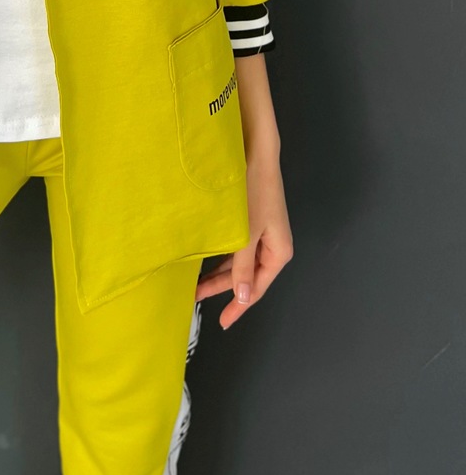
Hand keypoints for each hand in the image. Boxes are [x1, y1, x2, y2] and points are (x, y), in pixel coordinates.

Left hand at [195, 139, 293, 327]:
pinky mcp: (253, 221)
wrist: (257, 153)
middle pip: (247, 276)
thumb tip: (245, 297)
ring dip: (220, 272)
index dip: (240, 306)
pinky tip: (206, 260)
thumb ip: (243, 267)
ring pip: (240, 262)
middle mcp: (273, 246)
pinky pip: (238, 248)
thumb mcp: (247, 234)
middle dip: (223, 288)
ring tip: (195, 282)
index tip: (223, 321)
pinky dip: (223, 256)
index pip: (258, 289)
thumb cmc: (254, 192)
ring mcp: (263, 233)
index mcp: (279, 253)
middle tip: (196, 297)